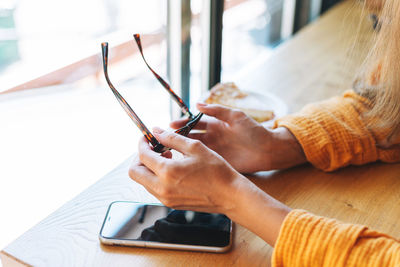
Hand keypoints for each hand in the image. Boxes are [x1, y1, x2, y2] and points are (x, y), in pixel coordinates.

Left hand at [129, 127, 245, 213]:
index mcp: (167, 171)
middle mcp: (162, 188)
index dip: (142, 143)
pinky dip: (156, 177)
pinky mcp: (170, 204)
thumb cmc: (216, 170)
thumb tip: (156, 131)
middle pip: (134, 172)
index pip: (142, 155)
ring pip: (143, 181)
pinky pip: (153, 189)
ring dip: (148, 167)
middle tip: (153, 148)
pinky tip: (172, 169)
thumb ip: (172, 138)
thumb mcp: (195, 148)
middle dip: (140, 157)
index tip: (148, 137)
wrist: (229, 195)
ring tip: (166, 157)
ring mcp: (165, 198)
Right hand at [170, 103, 305, 172]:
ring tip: (167, 151)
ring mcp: (214, 151)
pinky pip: (201, 161)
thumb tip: (197, 104)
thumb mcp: (236, 116)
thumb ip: (217, 110)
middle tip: (162, 139)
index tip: (169, 125)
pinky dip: (190, 162)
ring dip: (180, 150)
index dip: (181, 124)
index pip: (193, 123)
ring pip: (192, 150)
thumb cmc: (254, 131)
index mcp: (215, 125)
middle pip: (190, 136)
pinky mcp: (217, 162)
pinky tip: (180, 164)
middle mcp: (212, 138)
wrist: (269, 151)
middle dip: (176, 137)